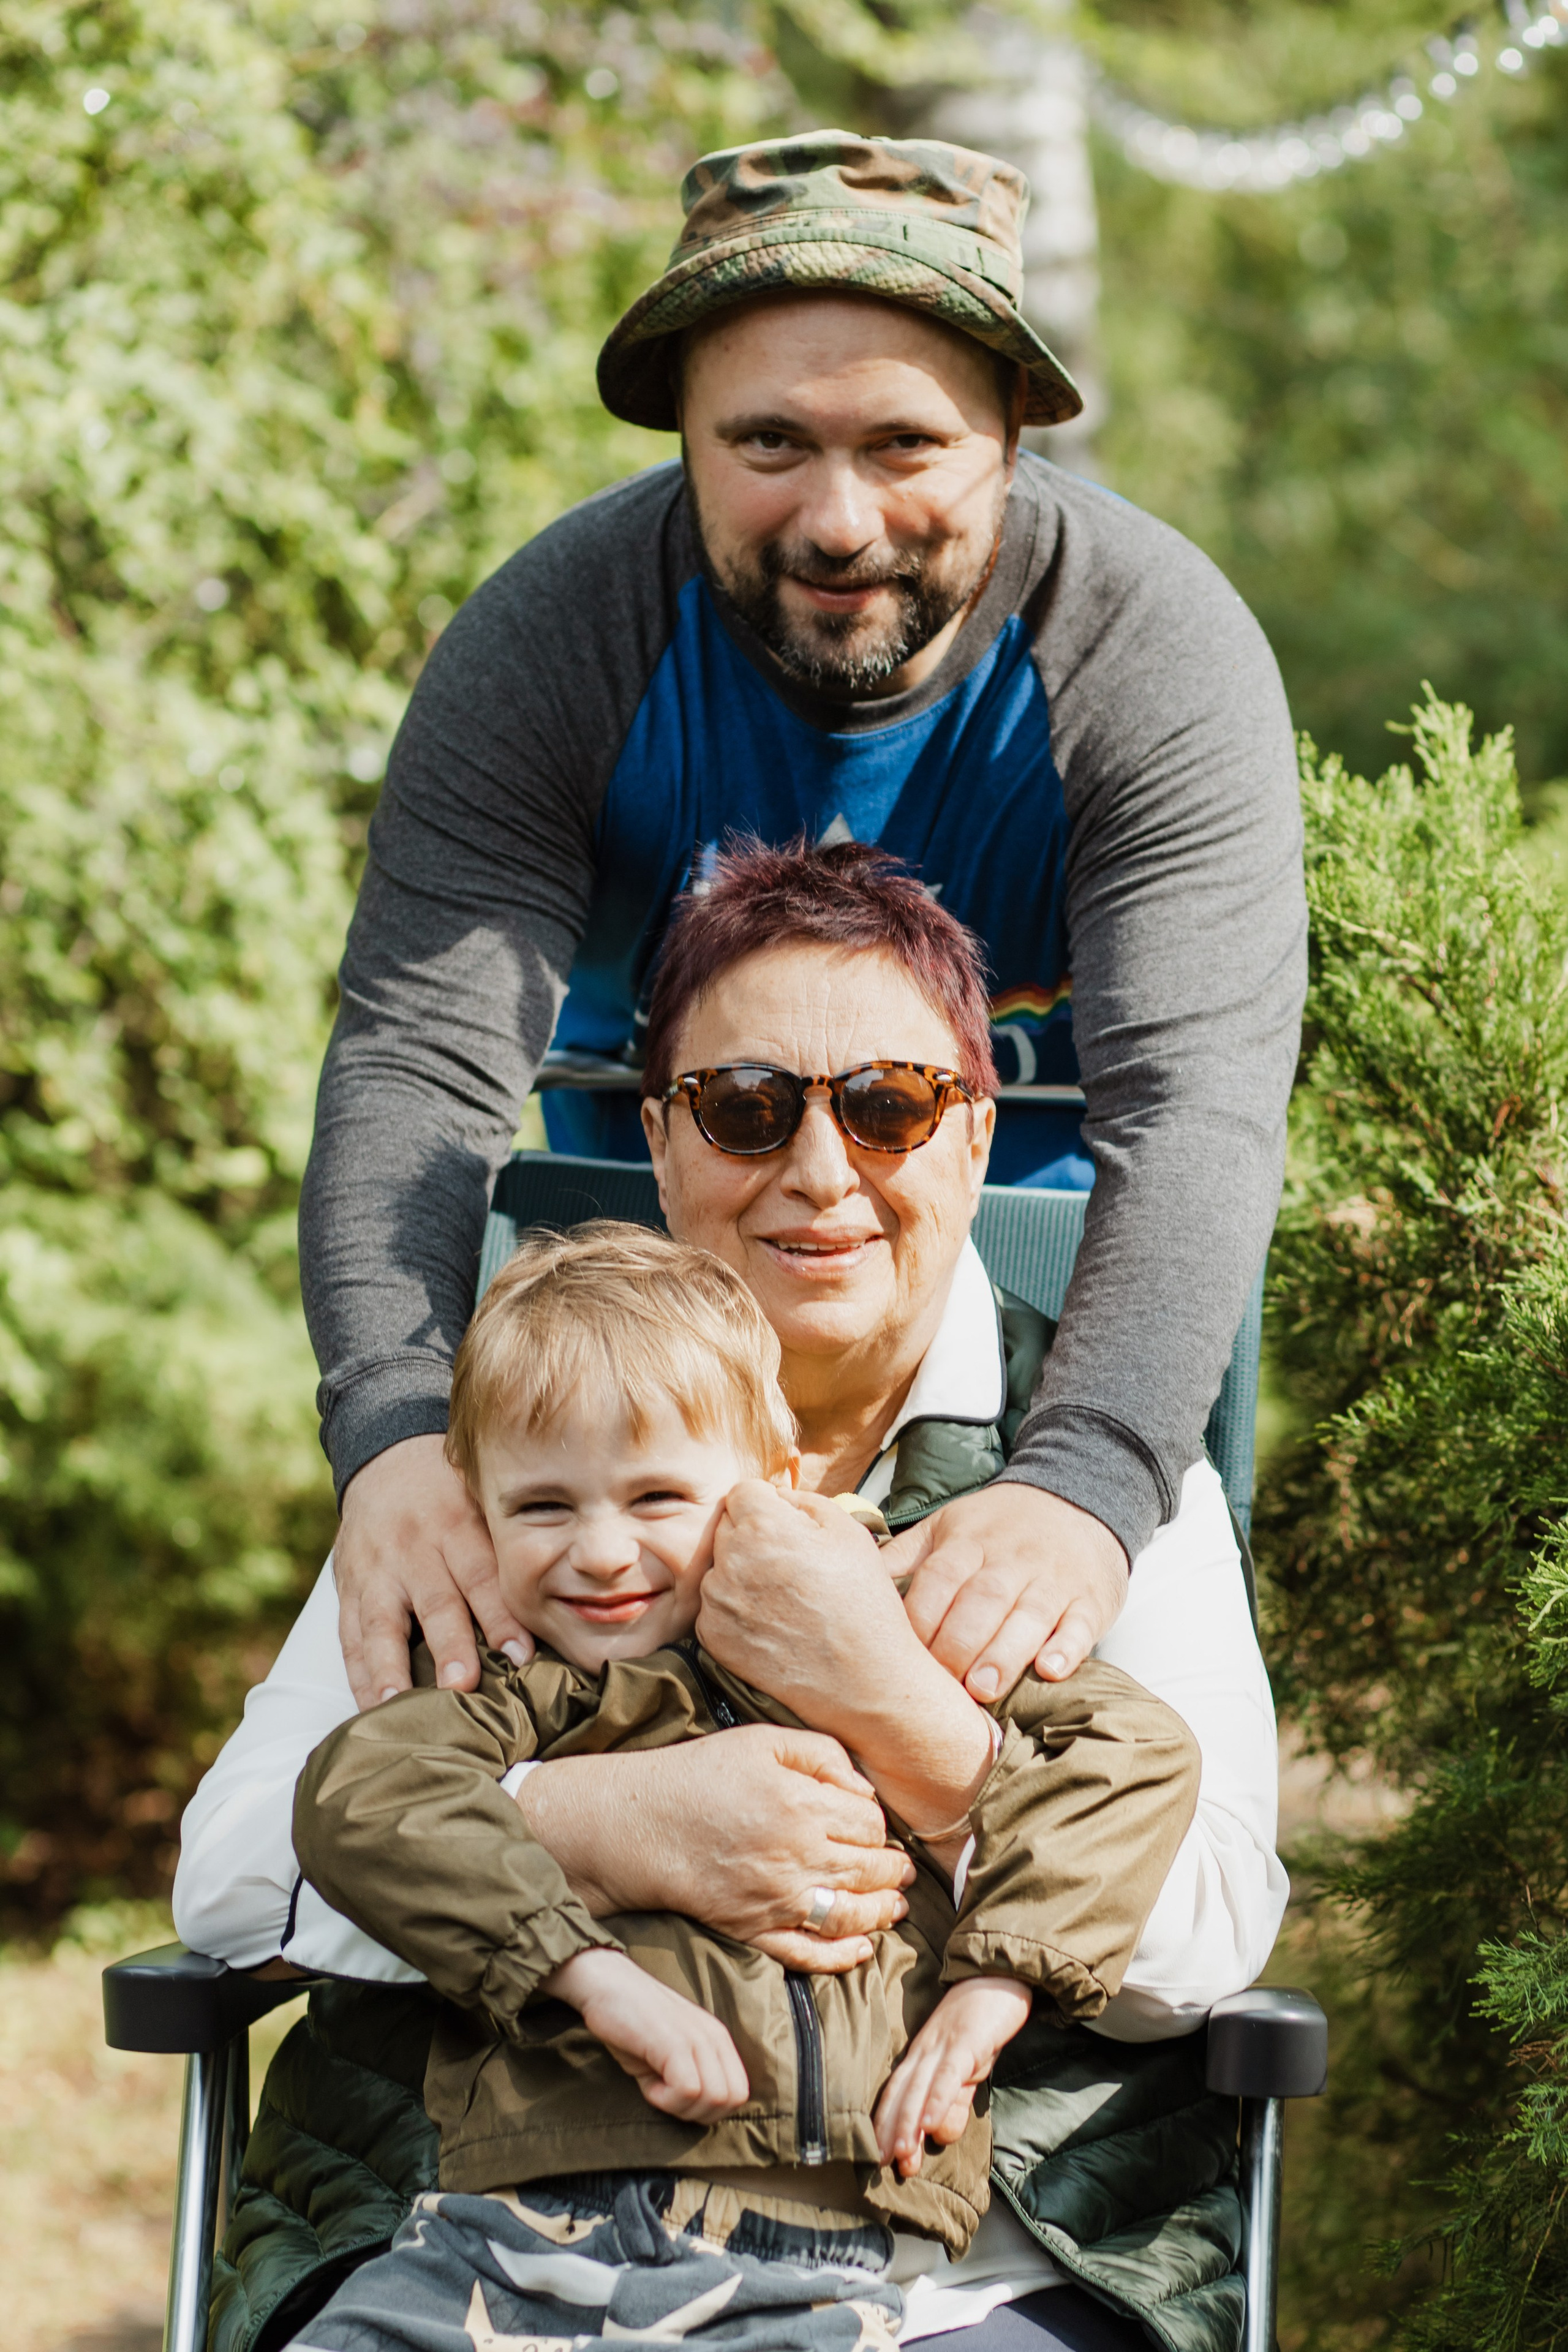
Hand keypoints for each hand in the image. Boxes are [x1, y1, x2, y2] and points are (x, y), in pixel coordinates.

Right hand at [335, 1433, 530, 1709]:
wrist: (388, 1460)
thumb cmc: (452, 1495)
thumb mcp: (482, 1504)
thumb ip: (507, 1550)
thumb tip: (560, 1601)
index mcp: (457, 1526)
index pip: (481, 1575)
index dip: (500, 1616)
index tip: (521, 1655)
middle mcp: (415, 1549)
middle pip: (434, 1602)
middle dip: (448, 1646)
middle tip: (462, 1687)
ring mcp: (377, 1571)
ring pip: (382, 1624)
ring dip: (390, 1669)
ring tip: (398, 1707)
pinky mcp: (350, 1589)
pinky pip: (350, 1635)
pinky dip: (359, 1674)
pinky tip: (371, 1707)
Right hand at [517, 1723, 914, 1973]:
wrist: (638, 1825)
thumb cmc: (700, 1774)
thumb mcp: (761, 1741)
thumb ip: (821, 1755)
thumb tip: (865, 1790)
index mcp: (802, 1804)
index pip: (870, 1823)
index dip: (880, 1826)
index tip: (877, 1827)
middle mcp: (797, 1856)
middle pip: (870, 1870)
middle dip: (895, 1872)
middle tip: (904, 1871)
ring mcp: (777, 1899)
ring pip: (850, 1915)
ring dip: (882, 1912)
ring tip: (896, 1907)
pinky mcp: (754, 1931)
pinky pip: (809, 1953)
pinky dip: (842, 1956)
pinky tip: (862, 1949)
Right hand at [544, 1948, 748, 2121]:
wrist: (605, 1985)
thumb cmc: (631, 2024)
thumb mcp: (670, 2054)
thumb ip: (691, 2077)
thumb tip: (698, 2113)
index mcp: (717, 2038)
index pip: (739, 2092)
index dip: (710, 2111)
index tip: (678, 2101)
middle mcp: (713, 2036)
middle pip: (731, 2099)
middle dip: (697, 2114)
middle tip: (667, 2100)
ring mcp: (695, 2037)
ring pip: (713, 2098)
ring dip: (680, 2107)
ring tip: (655, 2088)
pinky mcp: (673, 2041)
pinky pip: (687, 2089)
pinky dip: (665, 2099)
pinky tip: (648, 2085)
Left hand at [699, 1482, 996, 1838]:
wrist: (865, 1680)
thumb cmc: (863, 1601)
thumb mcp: (847, 1529)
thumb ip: (801, 1500)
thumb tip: (772, 1496)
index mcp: (760, 1526)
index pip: (742, 1492)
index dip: (769, 1506)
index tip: (790, 1530)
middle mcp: (728, 1561)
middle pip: (727, 1529)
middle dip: (754, 1538)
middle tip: (793, 1567)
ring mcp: (717, 1602)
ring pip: (720, 1569)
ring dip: (742, 1575)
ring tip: (786, 1599)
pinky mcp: (713, 1638)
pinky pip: (716, 1607)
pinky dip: (737, 1611)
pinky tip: (773, 1624)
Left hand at [873, 1975, 1031, 2175]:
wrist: (999, 1976)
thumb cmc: (980, 2025)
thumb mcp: (966, 2069)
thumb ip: (953, 2100)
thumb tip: (938, 2134)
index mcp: (921, 2057)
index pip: (897, 2094)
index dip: (886, 2125)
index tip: (877, 2159)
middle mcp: (924, 2051)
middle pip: (902, 2094)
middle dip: (892, 2132)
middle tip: (883, 2165)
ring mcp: (943, 2045)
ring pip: (919, 2087)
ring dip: (909, 2122)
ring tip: (902, 2154)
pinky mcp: (966, 2041)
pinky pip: (949, 2074)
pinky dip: (939, 2099)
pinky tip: (931, 2123)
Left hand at [883, 1484, 1127, 1701]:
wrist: (1079, 1494)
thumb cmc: (1001, 1525)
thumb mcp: (948, 1527)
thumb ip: (903, 1557)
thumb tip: (849, 1576)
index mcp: (967, 1544)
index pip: (938, 1581)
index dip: (920, 1621)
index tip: (902, 1660)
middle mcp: (1009, 1561)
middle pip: (980, 1602)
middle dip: (958, 1645)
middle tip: (942, 1689)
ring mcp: (1052, 1580)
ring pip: (1028, 1616)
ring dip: (1004, 1654)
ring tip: (983, 1689)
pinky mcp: (1090, 1599)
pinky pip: (1080, 1624)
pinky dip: (1067, 1647)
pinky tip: (1051, 1670)